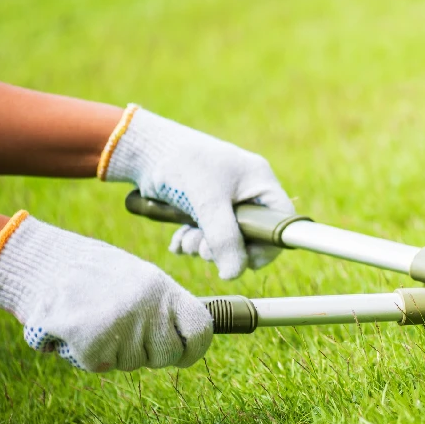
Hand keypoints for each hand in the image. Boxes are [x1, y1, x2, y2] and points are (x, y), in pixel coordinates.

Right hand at [0, 212, 211, 371]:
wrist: (48, 264)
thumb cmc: (99, 274)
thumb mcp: (142, 280)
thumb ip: (165, 308)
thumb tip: (189, 342)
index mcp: (164, 289)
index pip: (201, 329)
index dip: (194, 349)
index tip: (183, 354)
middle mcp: (149, 307)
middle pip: (168, 355)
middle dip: (150, 354)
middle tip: (126, 332)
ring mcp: (123, 325)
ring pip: (132, 363)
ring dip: (116, 351)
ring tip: (100, 320)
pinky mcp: (93, 342)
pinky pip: (101, 365)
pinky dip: (88, 354)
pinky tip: (79, 329)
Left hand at [101, 106, 295, 278]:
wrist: (145, 149)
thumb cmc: (183, 164)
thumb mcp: (208, 201)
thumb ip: (224, 237)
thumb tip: (234, 274)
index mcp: (260, 182)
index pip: (280, 223)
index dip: (268, 246)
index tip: (245, 260)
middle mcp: (247, 193)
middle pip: (251, 237)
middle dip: (224, 249)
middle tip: (203, 248)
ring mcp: (225, 201)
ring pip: (224, 240)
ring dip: (202, 247)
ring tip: (185, 238)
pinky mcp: (202, 208)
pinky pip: (205, 236)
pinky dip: (191, 242)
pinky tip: (177, 239)